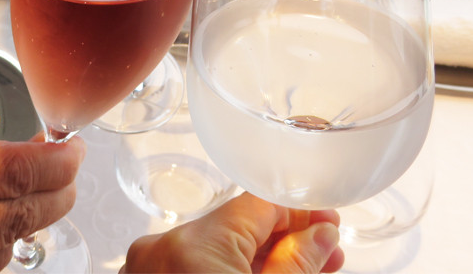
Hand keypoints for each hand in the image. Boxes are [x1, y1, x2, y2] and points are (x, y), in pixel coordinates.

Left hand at [122, 192, 344, 273]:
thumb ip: (295, 265)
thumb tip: (322, 234)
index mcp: (192, 246)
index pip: (258, 205)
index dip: (300, 212)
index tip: (327, 222)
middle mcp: (160, 250)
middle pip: (237, 227)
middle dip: (284, 239)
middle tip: (325, 252)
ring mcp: (145, 270)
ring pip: (216, 251)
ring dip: (259, 258)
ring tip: (303, 269)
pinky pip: (194, 268)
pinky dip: (226, 270)